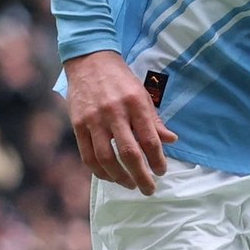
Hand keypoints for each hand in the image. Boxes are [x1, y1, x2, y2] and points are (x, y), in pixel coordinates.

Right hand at [64, 50, 177, 193]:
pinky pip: (88, 156)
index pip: (150, 140)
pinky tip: (110, 176)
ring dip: (121, 178)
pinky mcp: (78, 124)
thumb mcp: (142, 93)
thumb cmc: (120, 78)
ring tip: (130, 184)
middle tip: (149, 189)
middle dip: (142, 176)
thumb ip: (154, 120)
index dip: (158, 161)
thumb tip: (172, 141)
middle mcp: (115, 112)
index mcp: (135, 103)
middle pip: (130, 154)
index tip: (161, 171)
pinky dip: (100, 171)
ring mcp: (94, 119)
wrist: (89, 60)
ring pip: (107, 159)